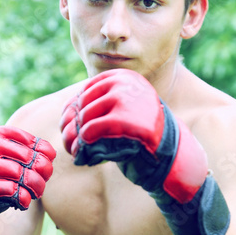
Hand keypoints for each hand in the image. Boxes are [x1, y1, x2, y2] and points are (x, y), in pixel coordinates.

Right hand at [0, 126, 55, 234]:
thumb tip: (51, 154)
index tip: (41, 166)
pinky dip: (23, 198)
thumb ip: (35, 152)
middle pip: (29, 158)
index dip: (44, 156)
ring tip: (35, 192)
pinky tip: (22, 201)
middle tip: (42, 181)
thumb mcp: (15, 156)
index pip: (32, 142)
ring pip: (21, 174)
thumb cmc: (1, 171)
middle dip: (42, 172)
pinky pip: (12, 191)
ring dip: (35, 187)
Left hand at [61, 69, 229, 234]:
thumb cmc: (139, 137)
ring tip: (79, 153)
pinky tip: (89, 156)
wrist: (170, 157)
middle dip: (71, 128)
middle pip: (81, 104)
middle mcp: (125, 83)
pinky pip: (91, 130)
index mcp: (123, 77)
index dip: (72, 113)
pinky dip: (85, 145)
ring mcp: (127, 99)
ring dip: (75, 140)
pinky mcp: (126, 121)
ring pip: (84, 118)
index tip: (71, 132)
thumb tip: (65, 114)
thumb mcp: (120, 113)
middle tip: (72, 146)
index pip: (84, 91)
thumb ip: (97, 106)